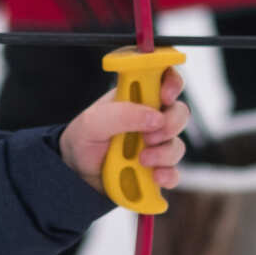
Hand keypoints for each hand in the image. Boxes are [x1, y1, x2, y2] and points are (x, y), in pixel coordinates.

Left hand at [58, 67, 189, 195]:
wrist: (76, 174)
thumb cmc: (82, 140)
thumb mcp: (92, 122)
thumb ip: (121, 114)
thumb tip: (156, 117)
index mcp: (134, 98)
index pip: (163, 78)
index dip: (171, 82)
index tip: (165, 96)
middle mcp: (149, 119)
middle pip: (179, 111)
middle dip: (171, 123)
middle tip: (149, 136)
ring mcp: (155, 145)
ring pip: (178, 144)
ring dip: (164, 152)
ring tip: (141, 160)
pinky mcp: (156, 169)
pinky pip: (174, 172)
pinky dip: (168, 175)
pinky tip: (154, 176)